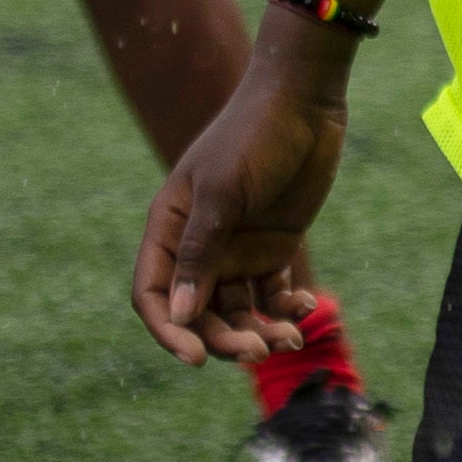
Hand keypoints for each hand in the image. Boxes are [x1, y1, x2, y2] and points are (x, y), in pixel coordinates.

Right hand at [137, 45, 351, 362]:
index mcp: (169, 229)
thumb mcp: (222, 193)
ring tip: (292, 337)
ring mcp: (237, 249)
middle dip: (225, 338)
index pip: (154, 295)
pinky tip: (307, 307)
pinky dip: (287, 308)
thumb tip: (182, 315)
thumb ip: (201, 253)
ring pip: (238, 311)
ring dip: (260, 331)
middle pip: (199, 313)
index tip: (195, 357)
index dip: (169, 331)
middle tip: (261, 350)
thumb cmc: (253, 137)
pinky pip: (273, 295)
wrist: (304, 103)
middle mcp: (198, 246)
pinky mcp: (274, 248)